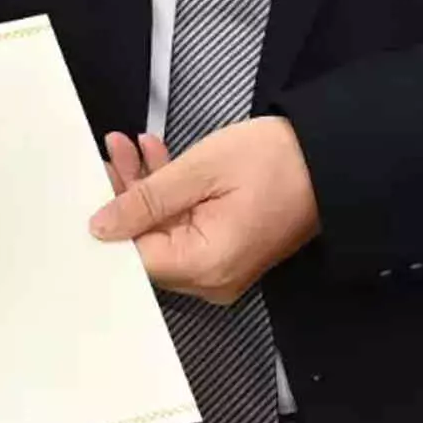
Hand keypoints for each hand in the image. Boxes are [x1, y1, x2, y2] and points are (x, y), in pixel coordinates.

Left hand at [88, 117, 320, 304]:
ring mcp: (221, 264)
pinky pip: (185, 224)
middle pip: (147, 242)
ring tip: (126, 145)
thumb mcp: (199, 171)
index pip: (136, 258)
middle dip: (125, 195)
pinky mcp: (226, 246)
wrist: (332, 158)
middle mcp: (212, 278)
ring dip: (144, 186)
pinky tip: (154, 156)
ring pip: (163, 228)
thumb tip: (102, 226)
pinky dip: (168, 193)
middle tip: (109, 154)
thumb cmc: (276, 161)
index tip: (89, 189)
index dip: (109, 224)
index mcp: (206, 266)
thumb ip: (146, 199)